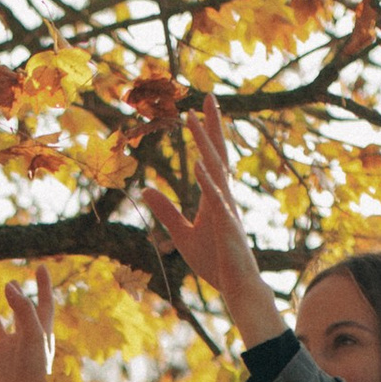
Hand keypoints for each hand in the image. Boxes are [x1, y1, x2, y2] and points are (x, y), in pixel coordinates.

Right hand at [0, 272, 59, 381]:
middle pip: (21, 312)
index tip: (42, 266)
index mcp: (40, 332)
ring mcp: (5, 349)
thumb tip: (8, 287)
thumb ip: (23, 309)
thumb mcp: (33, 335)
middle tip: (11, 282)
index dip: (44, 285)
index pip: (44, 303)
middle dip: (17, 297)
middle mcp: (23, 338)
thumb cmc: (35, 372)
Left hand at [141, 100, 285, 347]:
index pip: (210, 157)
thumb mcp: (182, 234)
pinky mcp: (226, 226)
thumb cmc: (214, 261)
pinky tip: (199, 165)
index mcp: (215, 196)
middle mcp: (223, 196)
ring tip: (194, 121)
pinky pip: (216, 200)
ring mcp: (227, 209)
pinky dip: (208, 182)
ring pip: (216, 170)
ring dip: (204, 145)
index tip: (197, 107)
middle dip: (211, 126)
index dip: (205, 132)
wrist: (235, 285)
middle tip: (206, 96)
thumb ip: (165, 211)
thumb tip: (145, 190)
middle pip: (217, 154)